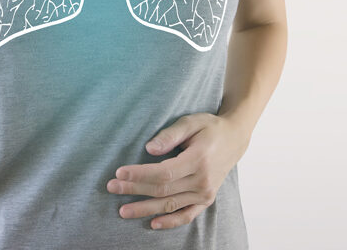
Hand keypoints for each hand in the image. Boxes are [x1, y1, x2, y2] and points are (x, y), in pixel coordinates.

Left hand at [106, 113, 252, 229]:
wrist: (234, 139)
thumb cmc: (210, 128)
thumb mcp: (191, 122)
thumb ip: (170, 135)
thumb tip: (149, 149)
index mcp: (199, 159)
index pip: (163, 172)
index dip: (139, 174)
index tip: (119, 173)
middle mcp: (203, 180)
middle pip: (162, 190)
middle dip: (134, 190)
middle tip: (111, 188)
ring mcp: (206, 193)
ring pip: (170, 204)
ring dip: (145, 209)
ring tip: (123, 211)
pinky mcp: (206, 200)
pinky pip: (187, 215)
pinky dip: (170, 222)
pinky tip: (152, 224)